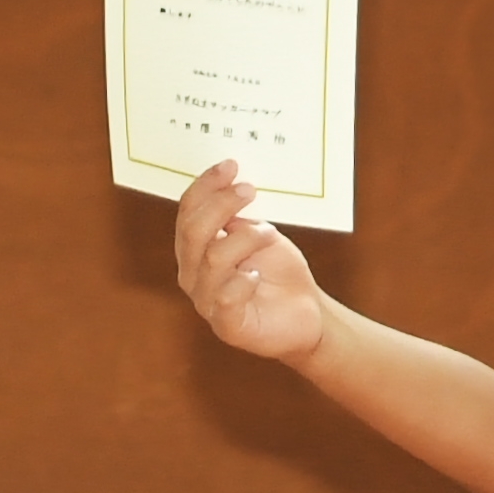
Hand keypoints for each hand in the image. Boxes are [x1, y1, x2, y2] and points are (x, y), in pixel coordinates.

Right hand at [171, 159, 330, 363]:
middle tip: (249, 189)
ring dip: (246, 239)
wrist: (306, 313)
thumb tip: (230, 185)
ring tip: (269, 235)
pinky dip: (244, 280)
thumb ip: (237, 217)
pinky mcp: (227, 327)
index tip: (230, 166)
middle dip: (221, 205)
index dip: (205, 187)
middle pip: (193, 232)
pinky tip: (257, 274)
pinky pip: (226, 297)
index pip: (187, 213)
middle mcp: (193, 276)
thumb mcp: (258, 234)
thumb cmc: (278, 273)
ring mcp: (207, 303)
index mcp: (195, 251)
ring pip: (213, 259)